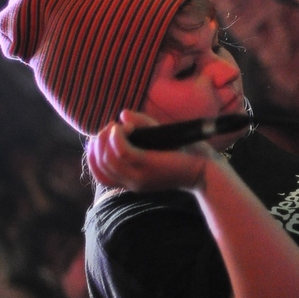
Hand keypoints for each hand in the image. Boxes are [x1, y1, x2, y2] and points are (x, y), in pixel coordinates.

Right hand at [86, 110, 210, 193]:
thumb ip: (140, 127)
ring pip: (108, 157)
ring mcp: (138, 176)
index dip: (92, 154)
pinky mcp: (147, 165)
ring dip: (107, 137)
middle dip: (98, 142)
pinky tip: (122, 127)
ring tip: (117, 127)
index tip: (98, 137)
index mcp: (132, 180)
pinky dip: (117, 136)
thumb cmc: (185, 154)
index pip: (99, 174)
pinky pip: (121, 151)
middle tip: (111, 128)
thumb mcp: (157, 141)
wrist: (206, 169)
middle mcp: (132, 182)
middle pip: (100, 164)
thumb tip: (122, 115)